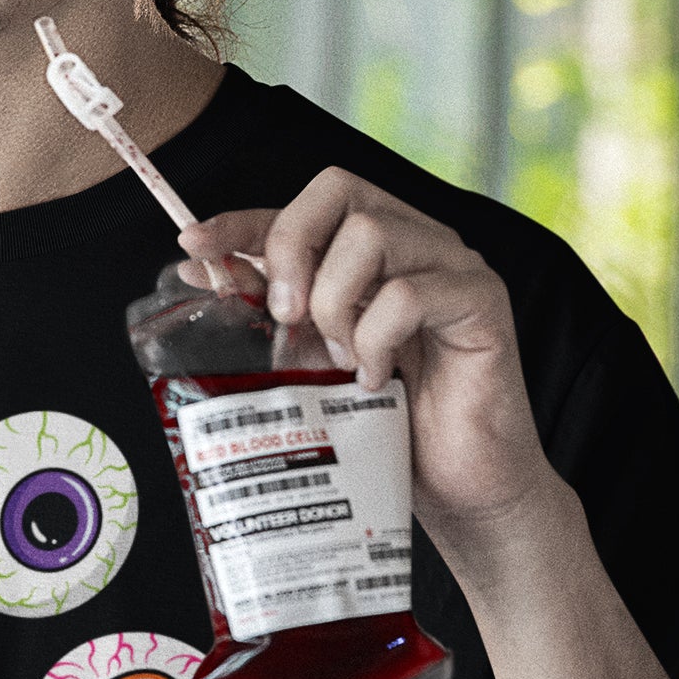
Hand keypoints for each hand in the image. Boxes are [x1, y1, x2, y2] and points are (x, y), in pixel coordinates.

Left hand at [177, 168, 562, 559]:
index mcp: (377, 248)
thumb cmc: (389, 424)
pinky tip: (375, 380)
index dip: (245, 218)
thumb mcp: (311, 361)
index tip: (194, 244)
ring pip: (371, 234)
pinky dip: (376, 339)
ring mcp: (455, 266)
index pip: (306, 203)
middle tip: (283, 317)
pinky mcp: (484, 302)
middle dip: (290, 247)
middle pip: (339, 190)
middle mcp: (418, 241)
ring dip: (334, 300)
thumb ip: (272, 309)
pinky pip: (409, 293)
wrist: (458, 489)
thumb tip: (200, 268)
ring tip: (340, 359)